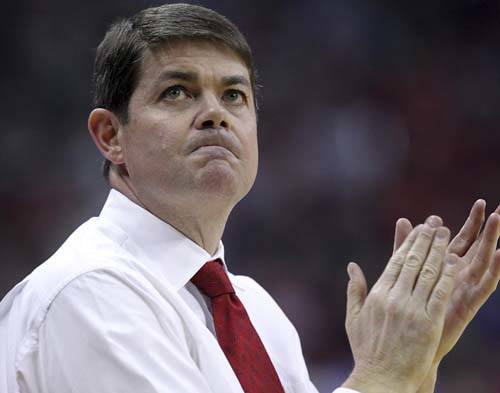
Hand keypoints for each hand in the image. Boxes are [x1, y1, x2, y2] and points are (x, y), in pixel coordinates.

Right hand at [343, 221, 459, 392]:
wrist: (382, 379)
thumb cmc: (367, 350)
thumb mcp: (354, 318)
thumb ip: (354, 290)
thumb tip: (351, 266)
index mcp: (377, 295)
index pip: (396, 261)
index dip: (409, 242)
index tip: (418, 227)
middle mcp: (394, 298)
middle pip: (413, 262)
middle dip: (425, 239)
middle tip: (435, 222)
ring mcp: (411, 310)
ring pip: (427, 273)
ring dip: (438, 251)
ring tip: (446, 234)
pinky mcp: (428, 323)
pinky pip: (440, 293)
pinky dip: (447, 275)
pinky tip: (454, 261)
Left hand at [393, 201, 499, 366]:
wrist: (404, 347)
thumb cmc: (403, 311)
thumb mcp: (402, 273)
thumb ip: (403, 247)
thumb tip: (402, 220)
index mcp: (443, 268)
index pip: (461, 240)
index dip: (472, 222)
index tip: (480, 202)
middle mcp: (457, 278)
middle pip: (477, 248)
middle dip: (488, 228)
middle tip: (498, 207)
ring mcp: (463, 290)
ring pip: (483, 261)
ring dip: (492, 241)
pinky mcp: (467, 305)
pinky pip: (484, 285)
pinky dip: (494, 269)